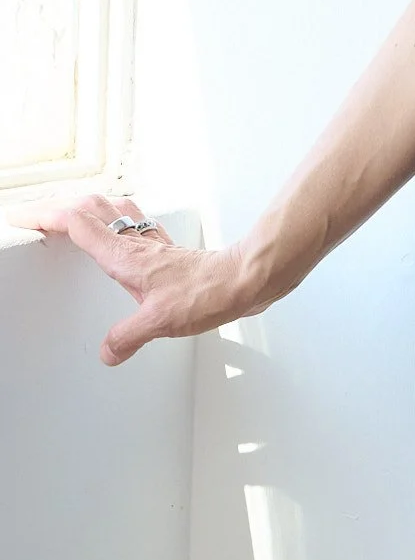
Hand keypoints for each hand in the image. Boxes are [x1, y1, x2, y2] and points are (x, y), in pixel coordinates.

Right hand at [4, 193, 253, 364]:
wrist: (246, 279)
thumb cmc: (209, 292)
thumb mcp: (160, 323)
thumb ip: (127, 337)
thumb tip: (107, 352)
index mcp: (126, 256)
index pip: (78, 224)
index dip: (47, 217)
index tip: (24, 218)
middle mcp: (137, 244)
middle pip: (92, 209)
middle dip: (60, 207)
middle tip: (36, 215)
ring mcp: (153, 245)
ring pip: (114, 212)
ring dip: (90, 208)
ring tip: (72, 215)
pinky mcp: (169, 253)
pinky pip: (136, 227)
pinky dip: (118, 224)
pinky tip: (123, 236)